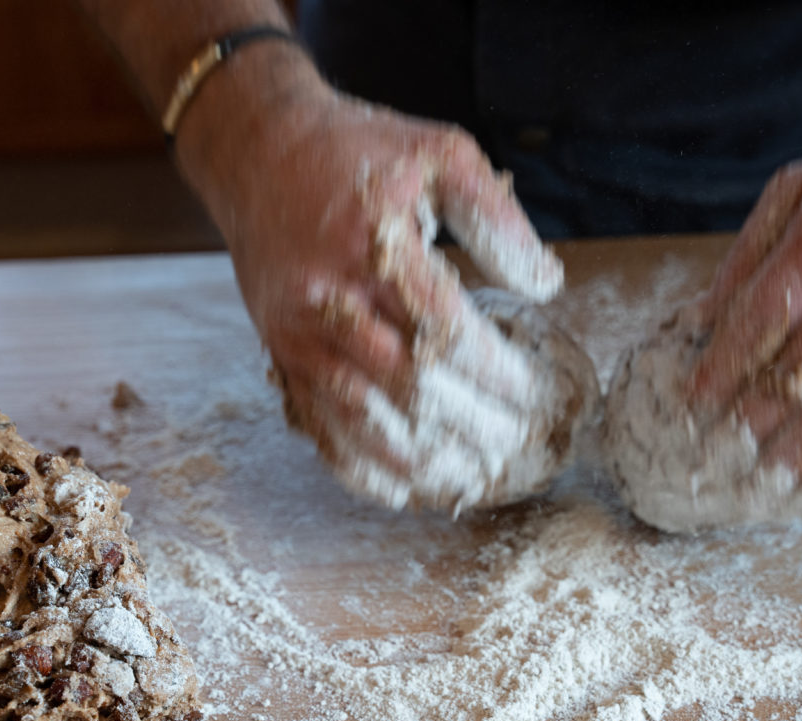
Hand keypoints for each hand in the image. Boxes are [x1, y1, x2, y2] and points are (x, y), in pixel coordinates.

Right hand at [175, 47, 565, 510]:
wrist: (257, 152)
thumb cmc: (358, 151)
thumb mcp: (441, 153)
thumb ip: (497, 219)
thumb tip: (545, 286)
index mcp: (376, 247)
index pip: (445, 331)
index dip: (493, 373)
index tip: (531, 393)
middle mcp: (331, 299)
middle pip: (409, 386)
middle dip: (469, 424)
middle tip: (515, 443)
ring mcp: (300, 334)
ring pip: (363, 418)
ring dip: (421, 459)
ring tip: (470, 476)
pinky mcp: (282, 354)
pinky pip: (320, 426)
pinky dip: (360, 467)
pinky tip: (401, 489)